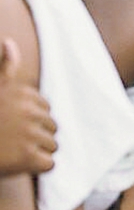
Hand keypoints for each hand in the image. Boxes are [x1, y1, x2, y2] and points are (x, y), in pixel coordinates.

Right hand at [0, 39, 55, 176]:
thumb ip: (6, 67)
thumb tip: (8, 41)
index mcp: (24, 94)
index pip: (46, 110)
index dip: (30, 121)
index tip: (11, 126)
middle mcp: (30, 112)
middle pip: (51, 127)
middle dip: (35, 136)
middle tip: (11, 141)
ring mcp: (30, 134)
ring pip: (52, 145)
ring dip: (36, 152)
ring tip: (13, 152)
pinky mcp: (28, 158)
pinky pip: (49, 164)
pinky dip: (36, 168)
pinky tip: (19, 164)